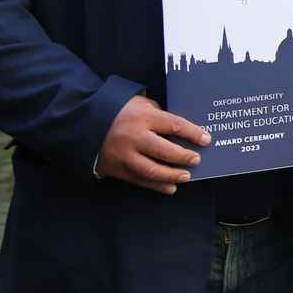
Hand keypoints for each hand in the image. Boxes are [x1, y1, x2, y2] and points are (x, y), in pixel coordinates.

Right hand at [96, 95, 210, 193]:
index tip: (206, 140)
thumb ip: (160, 115)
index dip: (193, 134)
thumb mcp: (142, 104)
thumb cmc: (121, 111)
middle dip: (183, 157)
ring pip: (151, 170)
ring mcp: (123, 155)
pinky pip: (138, 180)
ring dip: (171, 175)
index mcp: (143, 117)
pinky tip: (170, 187)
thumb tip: (181, 130)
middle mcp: (134, 137)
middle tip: (196, 160)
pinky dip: (156, 185)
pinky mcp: (115, 168)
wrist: (85, 122)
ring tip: (186, 176)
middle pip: (164, 150)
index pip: (174, 126)